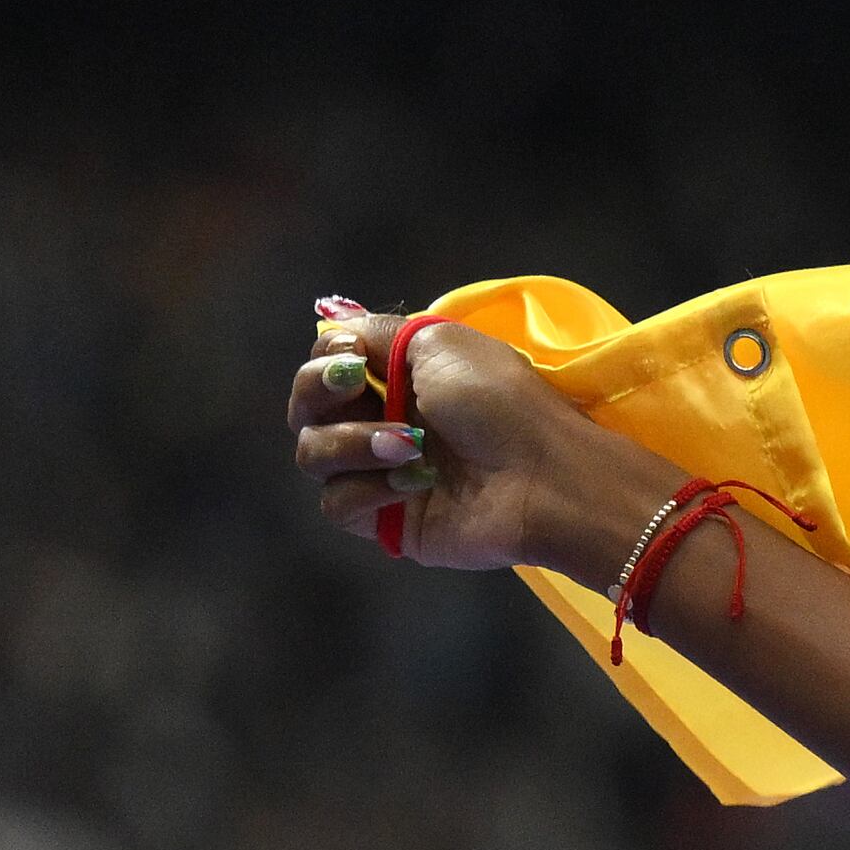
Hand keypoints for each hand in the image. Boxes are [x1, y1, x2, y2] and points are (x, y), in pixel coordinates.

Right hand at [287, 313, 670, 579]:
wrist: (545, 476)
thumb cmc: (502, 402)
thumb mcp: (439, 344)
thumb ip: (377, 334)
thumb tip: (334, 330)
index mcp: (397, 378)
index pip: (324, 365)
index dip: (324, 360)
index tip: (351, 357)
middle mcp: (382, 421)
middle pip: (304, 408)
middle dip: (318, 393)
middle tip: (356, 388)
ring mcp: (381, 473)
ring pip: (313, 455)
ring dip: (353, 443)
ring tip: (410, 446)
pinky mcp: (387, 519)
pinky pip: (336, 504)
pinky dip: (367, 491)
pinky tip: (414, 485)